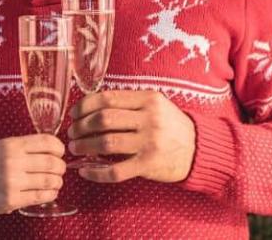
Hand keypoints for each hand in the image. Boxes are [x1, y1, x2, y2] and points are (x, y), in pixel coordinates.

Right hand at [0, 134, 65, 218]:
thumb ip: (22, 148)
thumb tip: (49, 151)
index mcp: (10, 144)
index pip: (47, 142)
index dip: (59, 148)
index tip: (60, 153)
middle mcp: (13, 161)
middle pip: (52, 162)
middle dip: (61, 167)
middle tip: (60, 170)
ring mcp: (12, 181)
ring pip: (49, 180)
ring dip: (57, 182)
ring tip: (56, 182)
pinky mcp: (11, 200)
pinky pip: (40, 196)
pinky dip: (50, 194)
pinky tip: (49, 193)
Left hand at [67, 90, 195, 183]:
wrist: (199, 149)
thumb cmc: (171, 126)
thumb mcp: (156, 106)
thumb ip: (130, 103)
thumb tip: (92, 107)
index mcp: (148, 99)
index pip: (107, 98)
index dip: (84, 106)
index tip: (74, 114)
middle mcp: (149, 118)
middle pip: (103, 119)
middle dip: (80, 127)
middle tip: (72, 133)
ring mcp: (150, 142)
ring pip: (106, 143)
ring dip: (84, 146)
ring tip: (76, 148)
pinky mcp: (149, 164)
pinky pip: (115, 171)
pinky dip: (96, 173)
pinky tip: (85, 172)